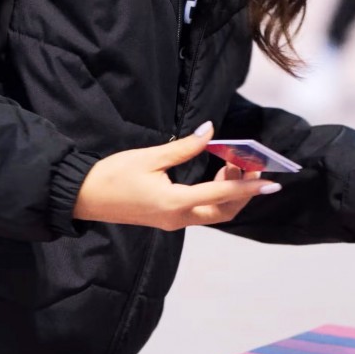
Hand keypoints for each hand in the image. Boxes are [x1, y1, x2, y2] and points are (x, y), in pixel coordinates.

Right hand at [73, 123, 279, 230]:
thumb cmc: (113, 175)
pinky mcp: (167, 219)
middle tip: (251, 164)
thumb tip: (210, 131)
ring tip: (232, 162)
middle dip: (244, 191)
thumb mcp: (149, 156)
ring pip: (214, 213)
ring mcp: (173, 222)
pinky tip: (215, 173)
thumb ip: (184, 147)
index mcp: (174, 202)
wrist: (84, 197)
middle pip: (224, 211)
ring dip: (230, 192)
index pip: (221, 194)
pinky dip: (215, 195)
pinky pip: (201, 211)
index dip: (248, 187)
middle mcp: (178, 218)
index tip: (271, 182)